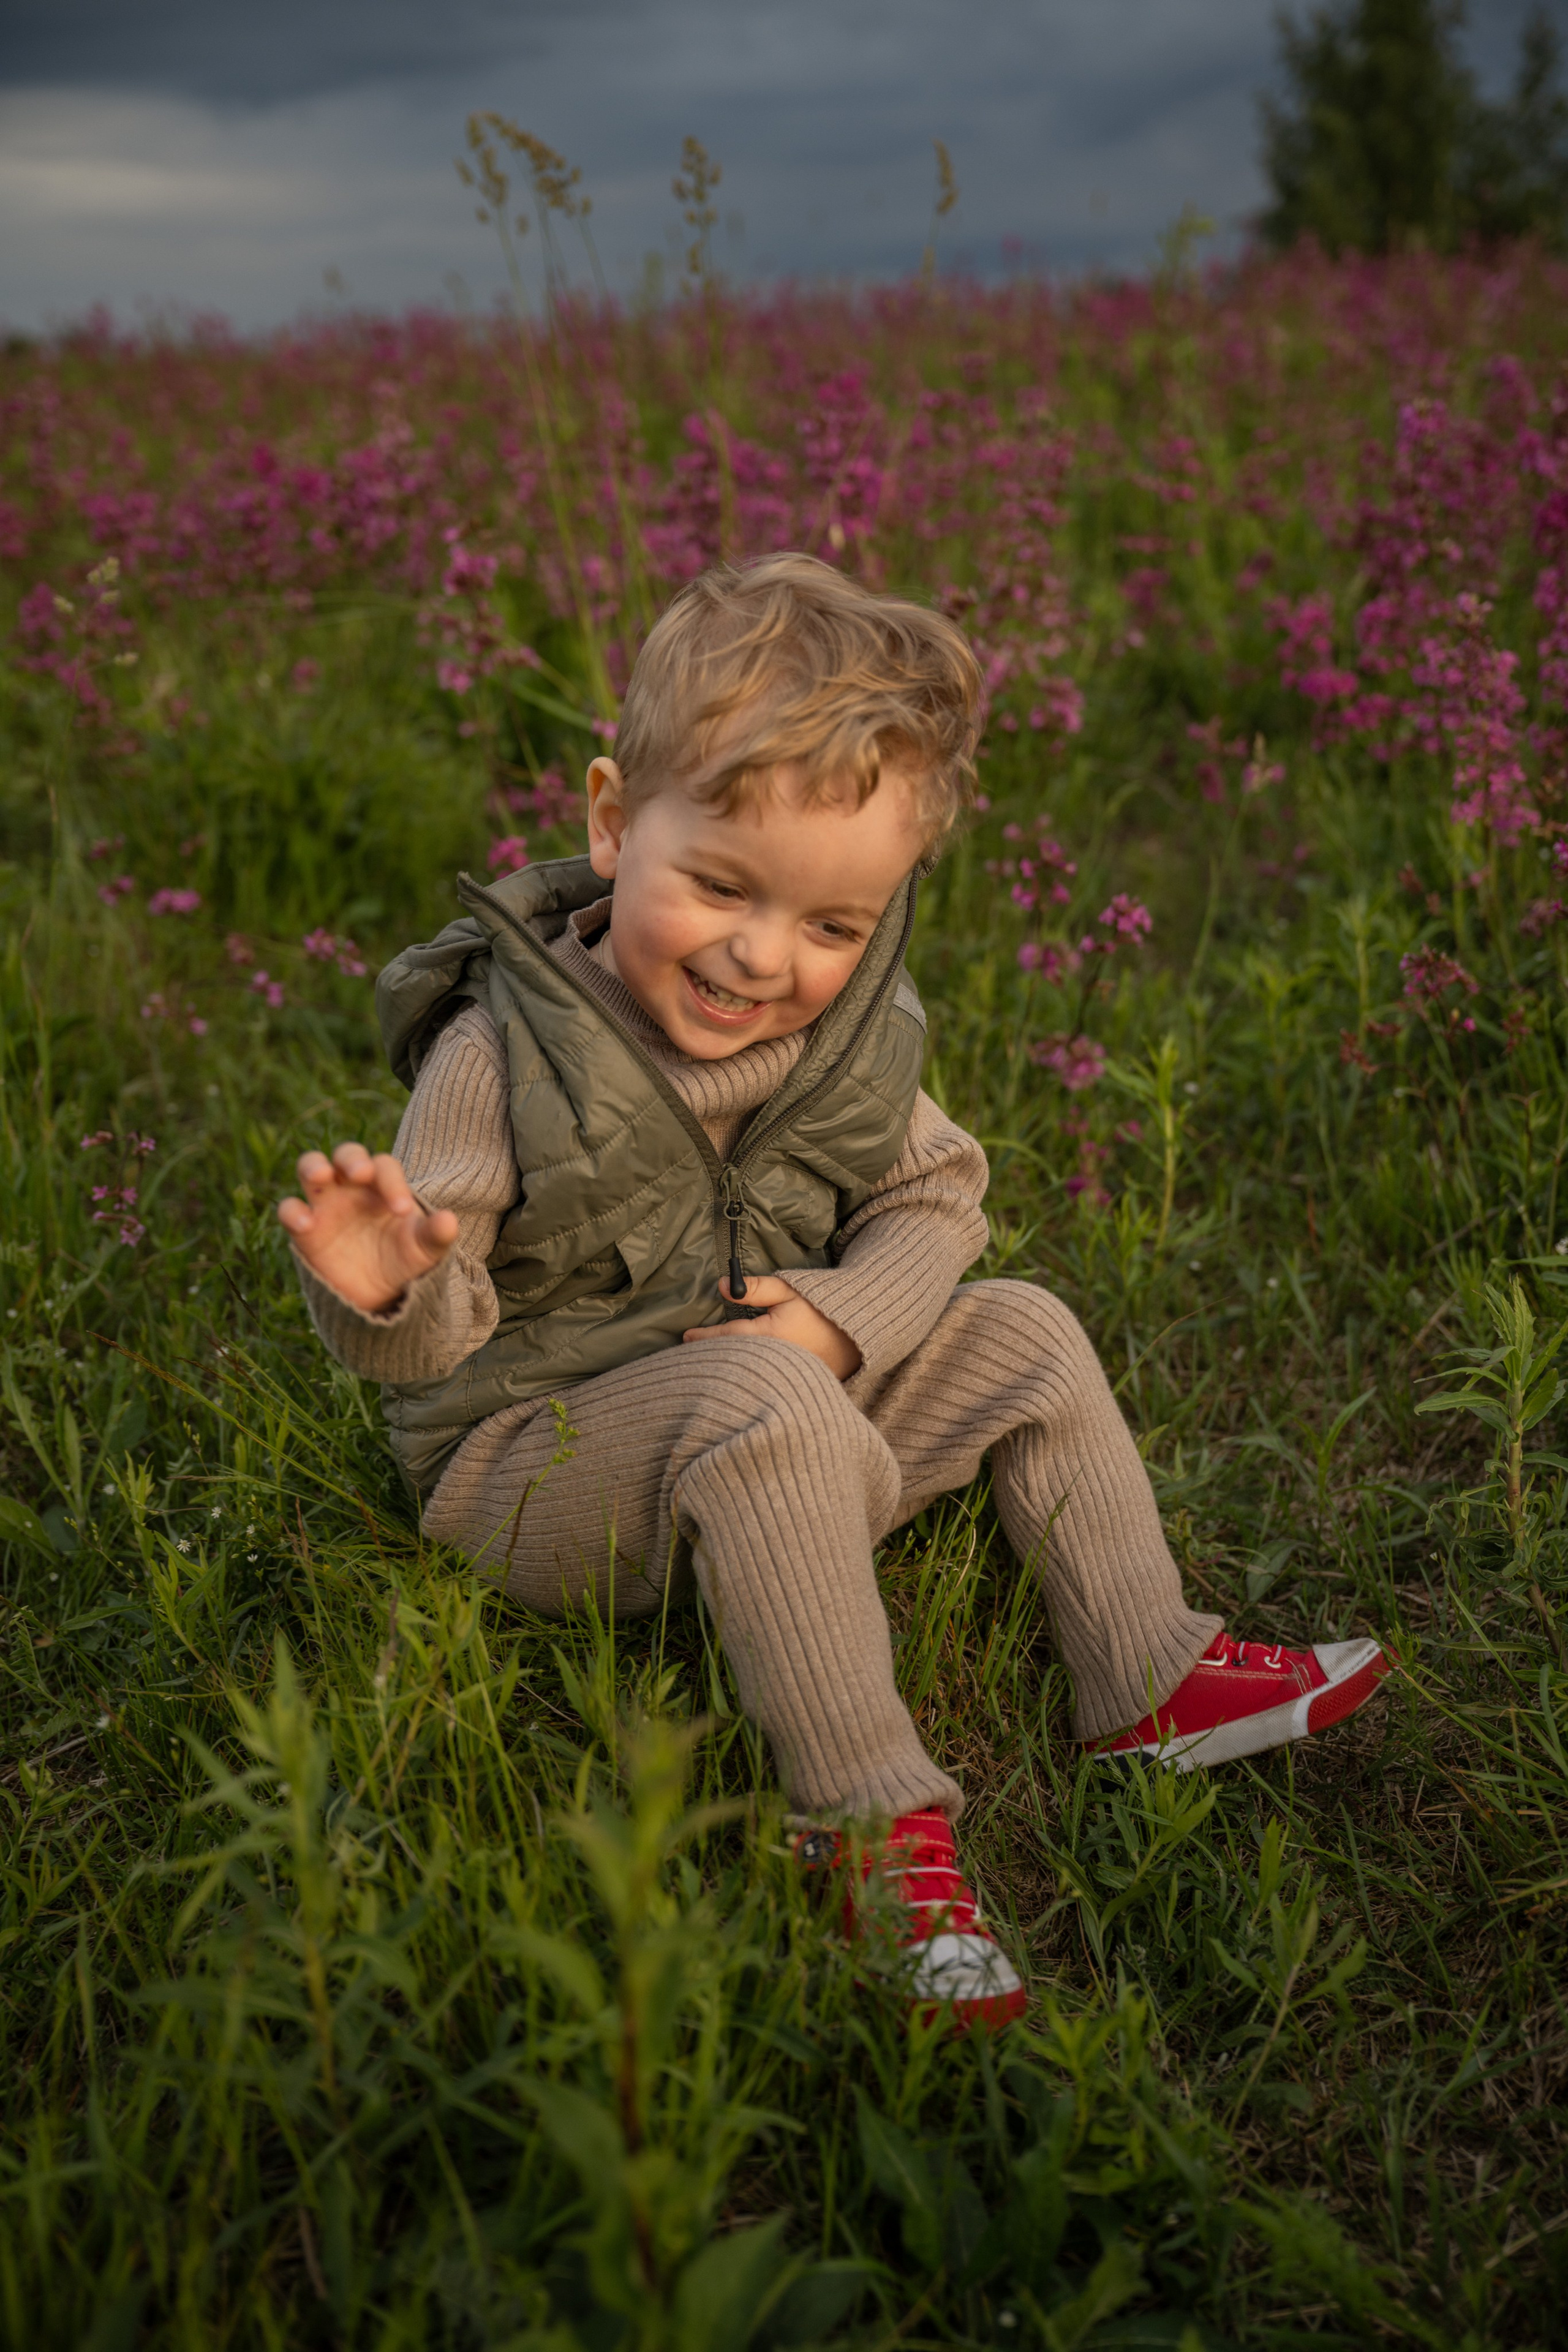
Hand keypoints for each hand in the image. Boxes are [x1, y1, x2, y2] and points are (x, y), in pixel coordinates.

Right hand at [277, 1142, 457, 1313]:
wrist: (381, 1294)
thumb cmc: (404, 1260)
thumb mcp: (424, 1250)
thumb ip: (436, 1235)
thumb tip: (450, 1221)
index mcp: (383, 1185)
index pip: (384, 1167)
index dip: (392, 1182)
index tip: (402, 1210)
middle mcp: (352, 1186)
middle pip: (346, 1154)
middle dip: (352, 1158)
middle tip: (361, 1173)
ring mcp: (325, 1204)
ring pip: (310, 1167)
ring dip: (313, 1166)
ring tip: (321, 1176)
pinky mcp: (304, 1229)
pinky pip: (290, 1208)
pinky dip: (293, 1211)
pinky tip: (306, 1223)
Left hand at [682, 1276, 860, 1379]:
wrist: (854, 1336)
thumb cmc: (821, 1310)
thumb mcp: (789, 1291)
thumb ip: (755, 1288)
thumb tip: (721, 1286)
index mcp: (768, 1336)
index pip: (727, 1336)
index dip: (703, 1337)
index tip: (686, 1337)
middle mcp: (771, 1360)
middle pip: (730, 1361)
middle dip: (710, 1357)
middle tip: (688, 1355)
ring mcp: (780, 1375)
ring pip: (743, 1375)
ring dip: (725, 1370)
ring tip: (706, 1366)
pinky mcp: (789, 1385)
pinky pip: (760, 1383)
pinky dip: (745, 1380)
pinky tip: (734, 1380)